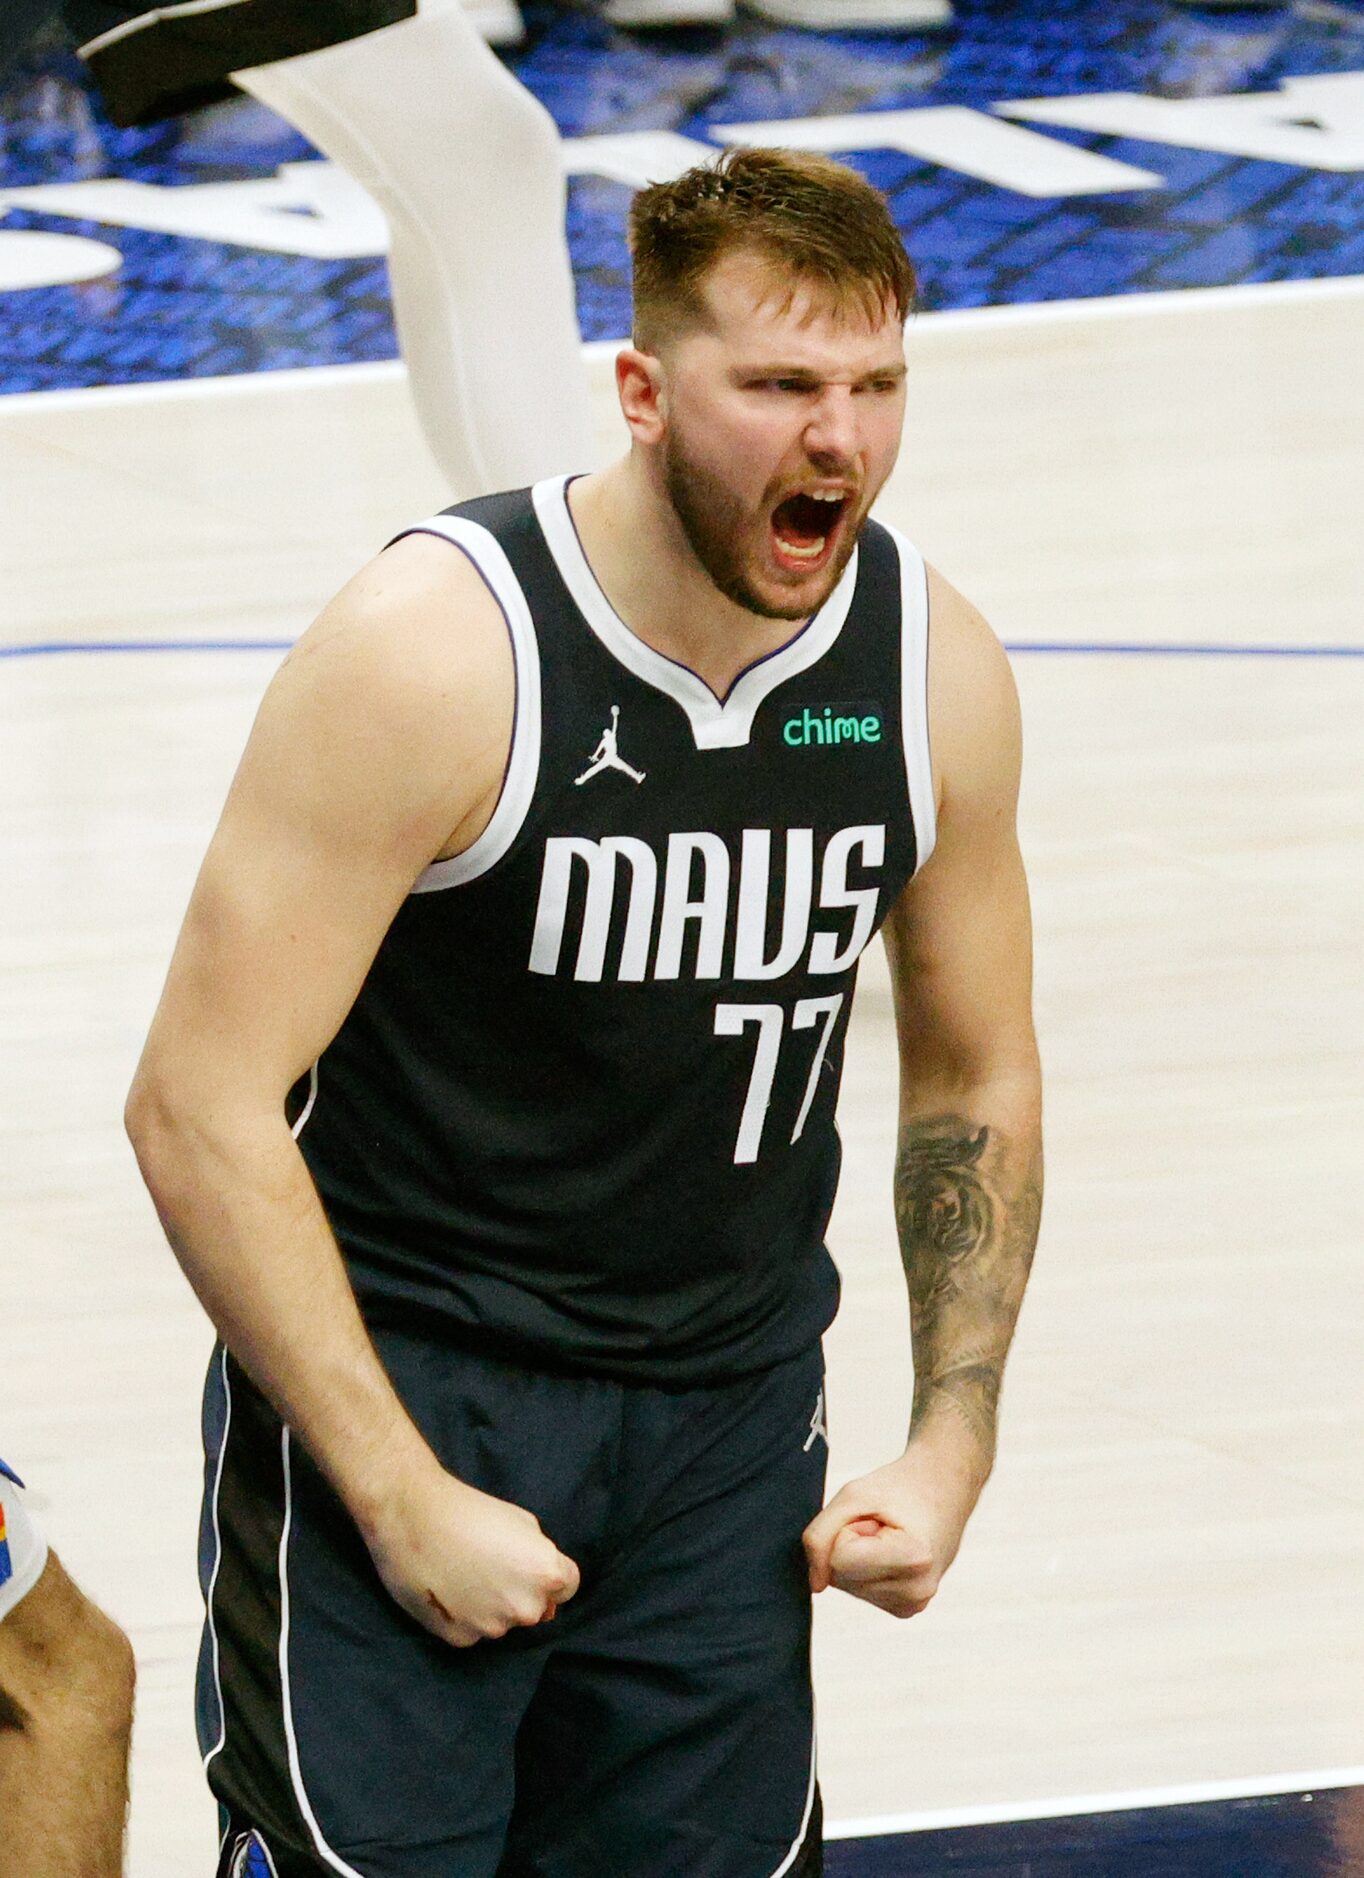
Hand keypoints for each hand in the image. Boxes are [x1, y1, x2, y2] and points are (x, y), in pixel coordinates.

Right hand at [360, 1463, 580, 1647]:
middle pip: (535, 1607)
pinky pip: (472, 1631)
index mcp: (546, 1575)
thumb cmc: (467, 1510)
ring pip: (501, 1621)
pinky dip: (463, 1616)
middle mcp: (524, 1609)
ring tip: (462, 1573)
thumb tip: (546, 1588)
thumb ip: (540, 1556)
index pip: (568, 1587)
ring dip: (490, 1606)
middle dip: (520, 1591)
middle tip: (489, 1565)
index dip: (549, 1575)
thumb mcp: (522, 1522)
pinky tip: (446, 1589)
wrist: (411, 1514)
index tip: (528, 1565)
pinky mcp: (460, 1639)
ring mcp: (492, 1627)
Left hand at [802, 1444, 977, 1619]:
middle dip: (851, 1545)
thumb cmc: (901, 1487)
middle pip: (841, 1577)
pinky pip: (861, 1591)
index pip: (839, 1561)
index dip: (847, 1531)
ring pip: (848, 1586)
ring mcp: (915, 1604)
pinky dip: (867, 1569)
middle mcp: (918, 1590)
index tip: (875, 1518)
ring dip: (858, 1557)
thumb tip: (815, 1584)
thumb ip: (820, 1536)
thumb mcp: (852, 1494)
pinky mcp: (908, 1608)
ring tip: (889, 1536)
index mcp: (913, 1559)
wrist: (943, 1488)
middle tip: (882, 1525)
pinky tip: (892, 1552)